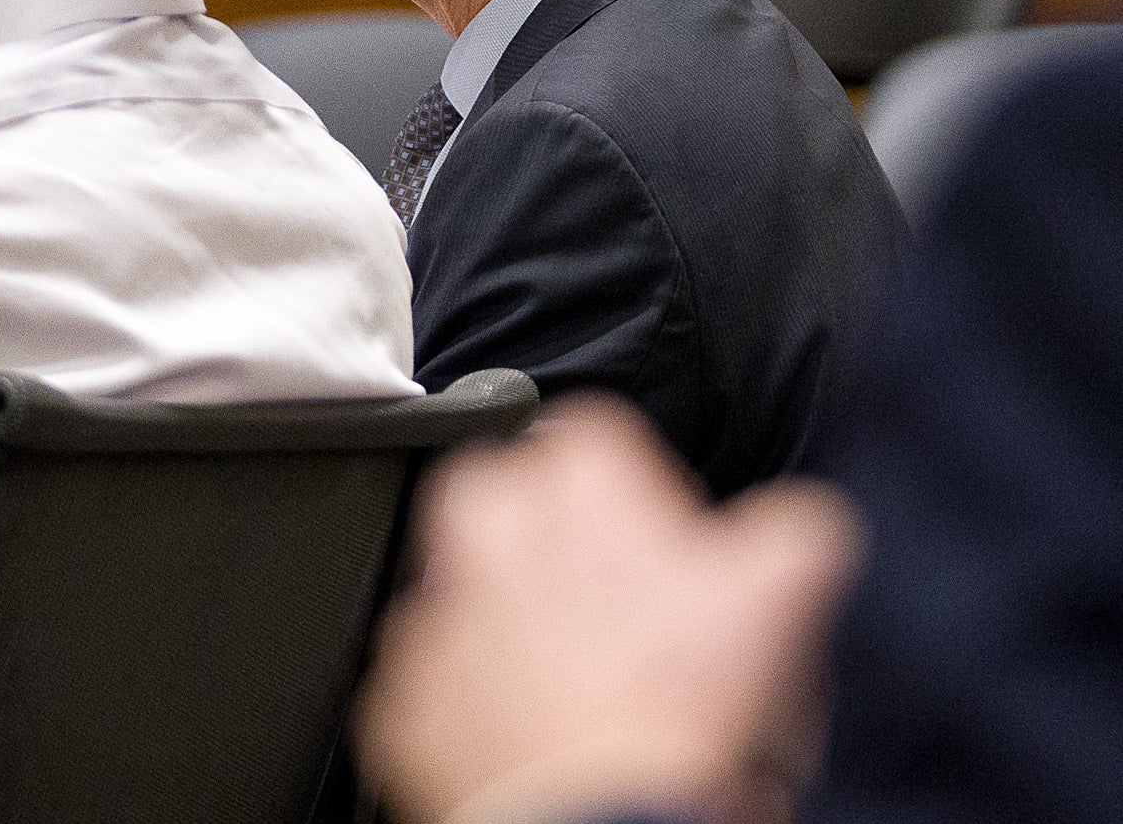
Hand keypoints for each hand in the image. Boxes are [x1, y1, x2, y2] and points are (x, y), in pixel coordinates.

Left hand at [355, 396, 862, 823]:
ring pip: (453, 579)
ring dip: (497, 605)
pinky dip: (469, 692)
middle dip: (534, 518)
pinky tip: (523, 721)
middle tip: (588, 575)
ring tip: (560, 658)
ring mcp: (440, 617)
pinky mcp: (411, 695)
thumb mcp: (777, 601)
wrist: (598, 822)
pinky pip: (432, 675)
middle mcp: (492, 537)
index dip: (629, 475)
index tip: (651, 519)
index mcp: (579, 492)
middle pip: (496, 483)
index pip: (593, 428)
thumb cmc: (677, 715)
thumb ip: (793, 536)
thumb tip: (801, 527)